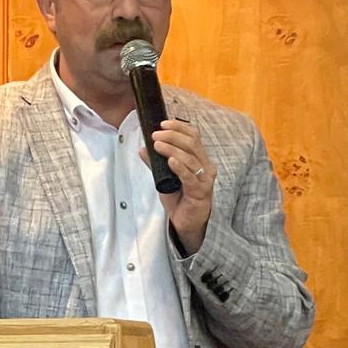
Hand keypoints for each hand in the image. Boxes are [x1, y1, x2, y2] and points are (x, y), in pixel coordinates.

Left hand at [139, 119, 214, 254]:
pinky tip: (170, 161)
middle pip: (192, 143)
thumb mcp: (164, 178)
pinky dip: (179, 167)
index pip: (193, 136)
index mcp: (200, 159)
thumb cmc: (179, 199)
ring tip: (157, 145)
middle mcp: (206, 166)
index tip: (162, 123)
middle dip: (172, 136)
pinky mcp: (200, 192)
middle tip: (155, 135)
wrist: (186, 223)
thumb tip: (142, 149)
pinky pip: (190, 177)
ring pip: (190, 157)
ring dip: (172, 149)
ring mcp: (205, 179)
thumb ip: (155, 164)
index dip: (179, 127)